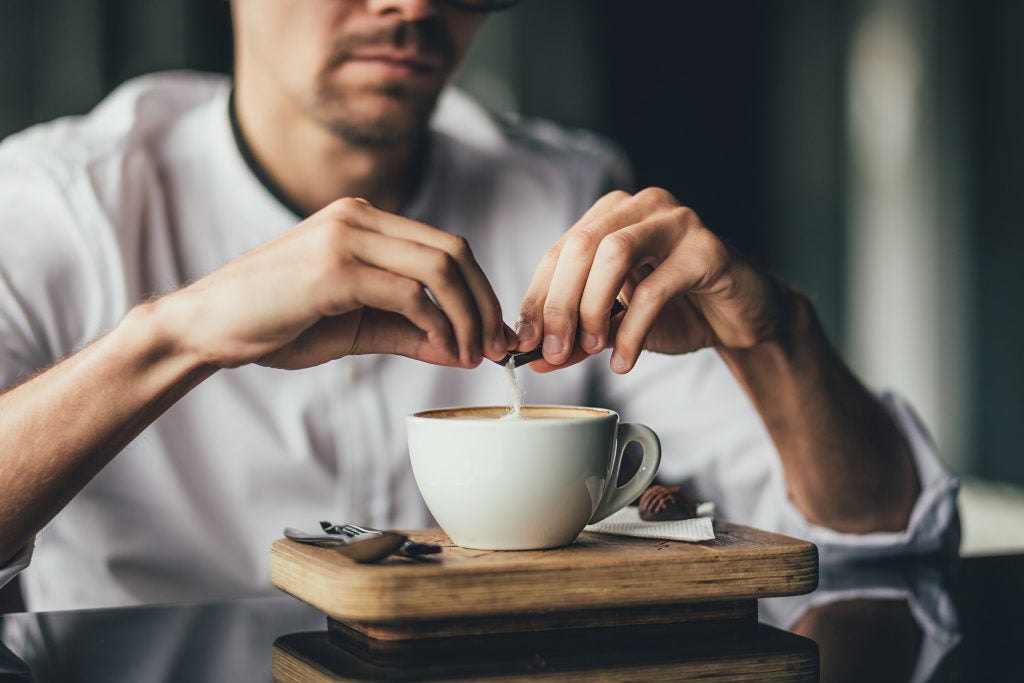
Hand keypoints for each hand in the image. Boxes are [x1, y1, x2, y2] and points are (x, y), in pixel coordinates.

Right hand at [163, 197, 514, 369]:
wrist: (205, 327)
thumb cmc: (277, 323)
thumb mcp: (356, 327)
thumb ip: (410, 331)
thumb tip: (464, 349)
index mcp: (364, 220)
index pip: (446, 245)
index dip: (480, 290)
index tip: (494, 333)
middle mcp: (358, 217)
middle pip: (453, 251)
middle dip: (484, 303)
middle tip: (495, 348)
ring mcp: (345, 237)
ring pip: (439, 269)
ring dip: (466, 317)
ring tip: (471, 355)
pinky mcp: (333, 268)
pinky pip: (409, 293)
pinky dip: (436, 325)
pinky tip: (441, 351)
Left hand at [516, 188, 782, 372]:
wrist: (738, 319)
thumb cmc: (676, 311)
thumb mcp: (616, 326)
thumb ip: (576, 337)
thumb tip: (534, 357)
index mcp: (611, 215)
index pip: (558, 251)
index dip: (537, 298)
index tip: (524, 342)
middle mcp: (641, 207)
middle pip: (579, 246)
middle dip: (559, 304)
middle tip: (554, 351)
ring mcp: (676, 221)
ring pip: (613, 254)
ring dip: (592, 308)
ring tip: (592, 349)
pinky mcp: (706, 249)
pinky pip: (655, 288)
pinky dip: (632, 330)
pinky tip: (624, 360)